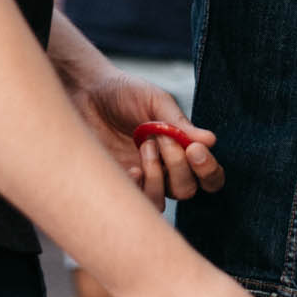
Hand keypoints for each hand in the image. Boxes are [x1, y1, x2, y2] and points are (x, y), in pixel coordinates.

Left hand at [71, 74, 223, 209]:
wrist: (85, 93)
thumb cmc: (124, 94)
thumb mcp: (156, 102)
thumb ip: (180, 124)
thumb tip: (210, 140)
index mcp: (181, 149)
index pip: (208, 176)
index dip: (208, 170)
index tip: (194, 149)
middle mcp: (164, 170)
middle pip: (188, 190)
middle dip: (180, 167)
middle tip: (165, 139)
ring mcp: (140, 180)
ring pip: (162, 201)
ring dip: (158, 176)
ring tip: (145, 146)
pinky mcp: (117, 185)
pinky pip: (135, 202)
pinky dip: (138, 186)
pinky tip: (130, 167)